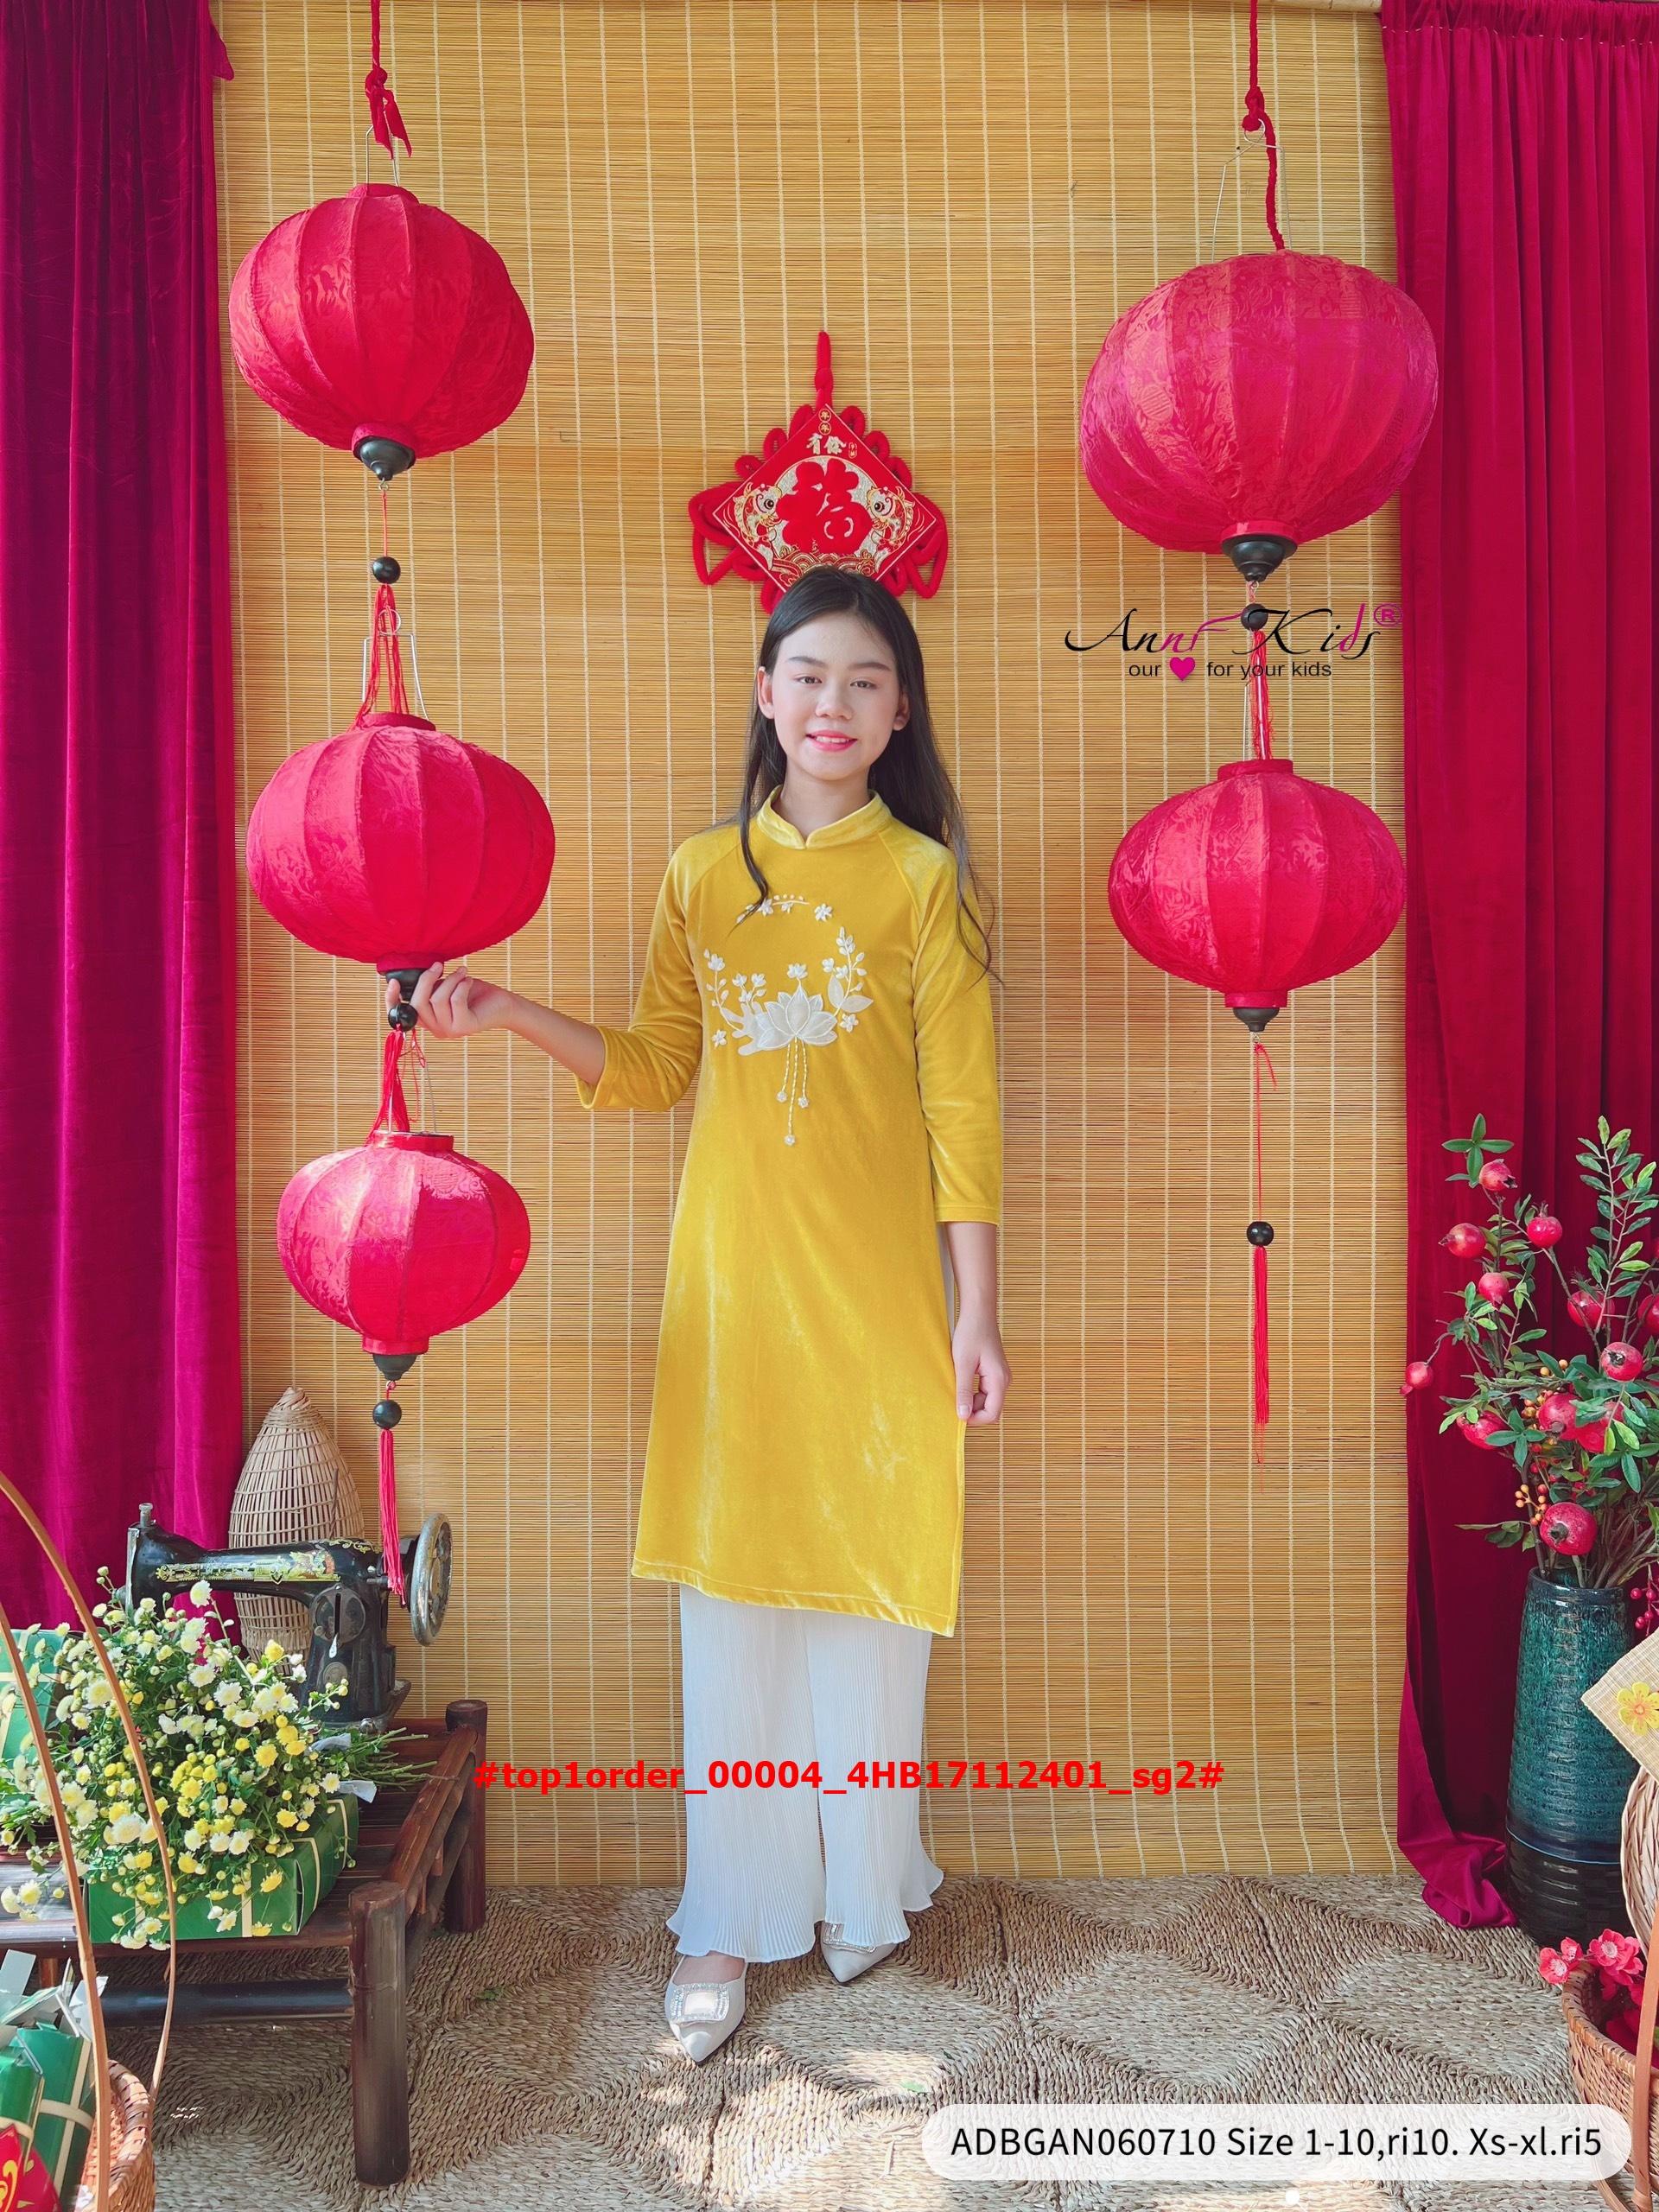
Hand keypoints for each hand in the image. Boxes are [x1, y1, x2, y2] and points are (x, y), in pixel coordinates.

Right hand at [386, 960, 510, 1040]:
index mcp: (427, 1019)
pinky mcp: (465, 1027)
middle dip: (427, 979)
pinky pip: (455, 1001)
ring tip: (462, 972)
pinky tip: (469, 980)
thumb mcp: (446, 987)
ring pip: (437, 1000)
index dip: (392, 1000)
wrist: (502, 1004)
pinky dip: (461, 985)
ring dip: (450, 980)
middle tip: (439, 965)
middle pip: (418, 1003)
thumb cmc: (473, 993)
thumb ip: (431, 986)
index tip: (393, 982)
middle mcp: (436, 1029)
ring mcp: (450, 1030)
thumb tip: (420, 972)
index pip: (400, 1015)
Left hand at [953, 1312, 1009, 1424]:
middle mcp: (1004, 1380)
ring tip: (954, 1387)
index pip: (992, 1414)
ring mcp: (1000, 1376)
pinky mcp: (994, 1372)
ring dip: (971, 1400)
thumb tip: (962, 1416)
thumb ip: (963, 1390)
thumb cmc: (971, 1333)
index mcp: (999, 1380)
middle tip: (952, 1400)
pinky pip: (985, 1391)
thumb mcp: (963, 1363)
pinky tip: (959, 1381)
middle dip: (972, 1410)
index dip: (975, 1419)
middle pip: (990, 1409)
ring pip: (987, 1400)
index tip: (956, 1415)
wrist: (978, 1312)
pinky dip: (972, 1392)